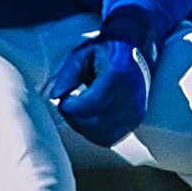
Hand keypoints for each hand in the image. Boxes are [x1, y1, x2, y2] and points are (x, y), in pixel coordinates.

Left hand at [48, 14, 163, 148]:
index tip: (63, 101)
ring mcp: (136, 110)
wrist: (133, 52)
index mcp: (119, 73)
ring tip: (77, 112)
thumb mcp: (82, 54)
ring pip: (102, 134)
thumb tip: (56, 96)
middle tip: (67, 106)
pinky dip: (94, 133)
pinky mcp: (135, 120)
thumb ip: (67, 74)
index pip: (93, 102)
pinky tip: (88, 119)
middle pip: (96, 121)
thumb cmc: (105, 52)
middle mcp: (132, 95)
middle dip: (74, 118)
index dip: (72, 107)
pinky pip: (110, 138)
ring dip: (82, 127)